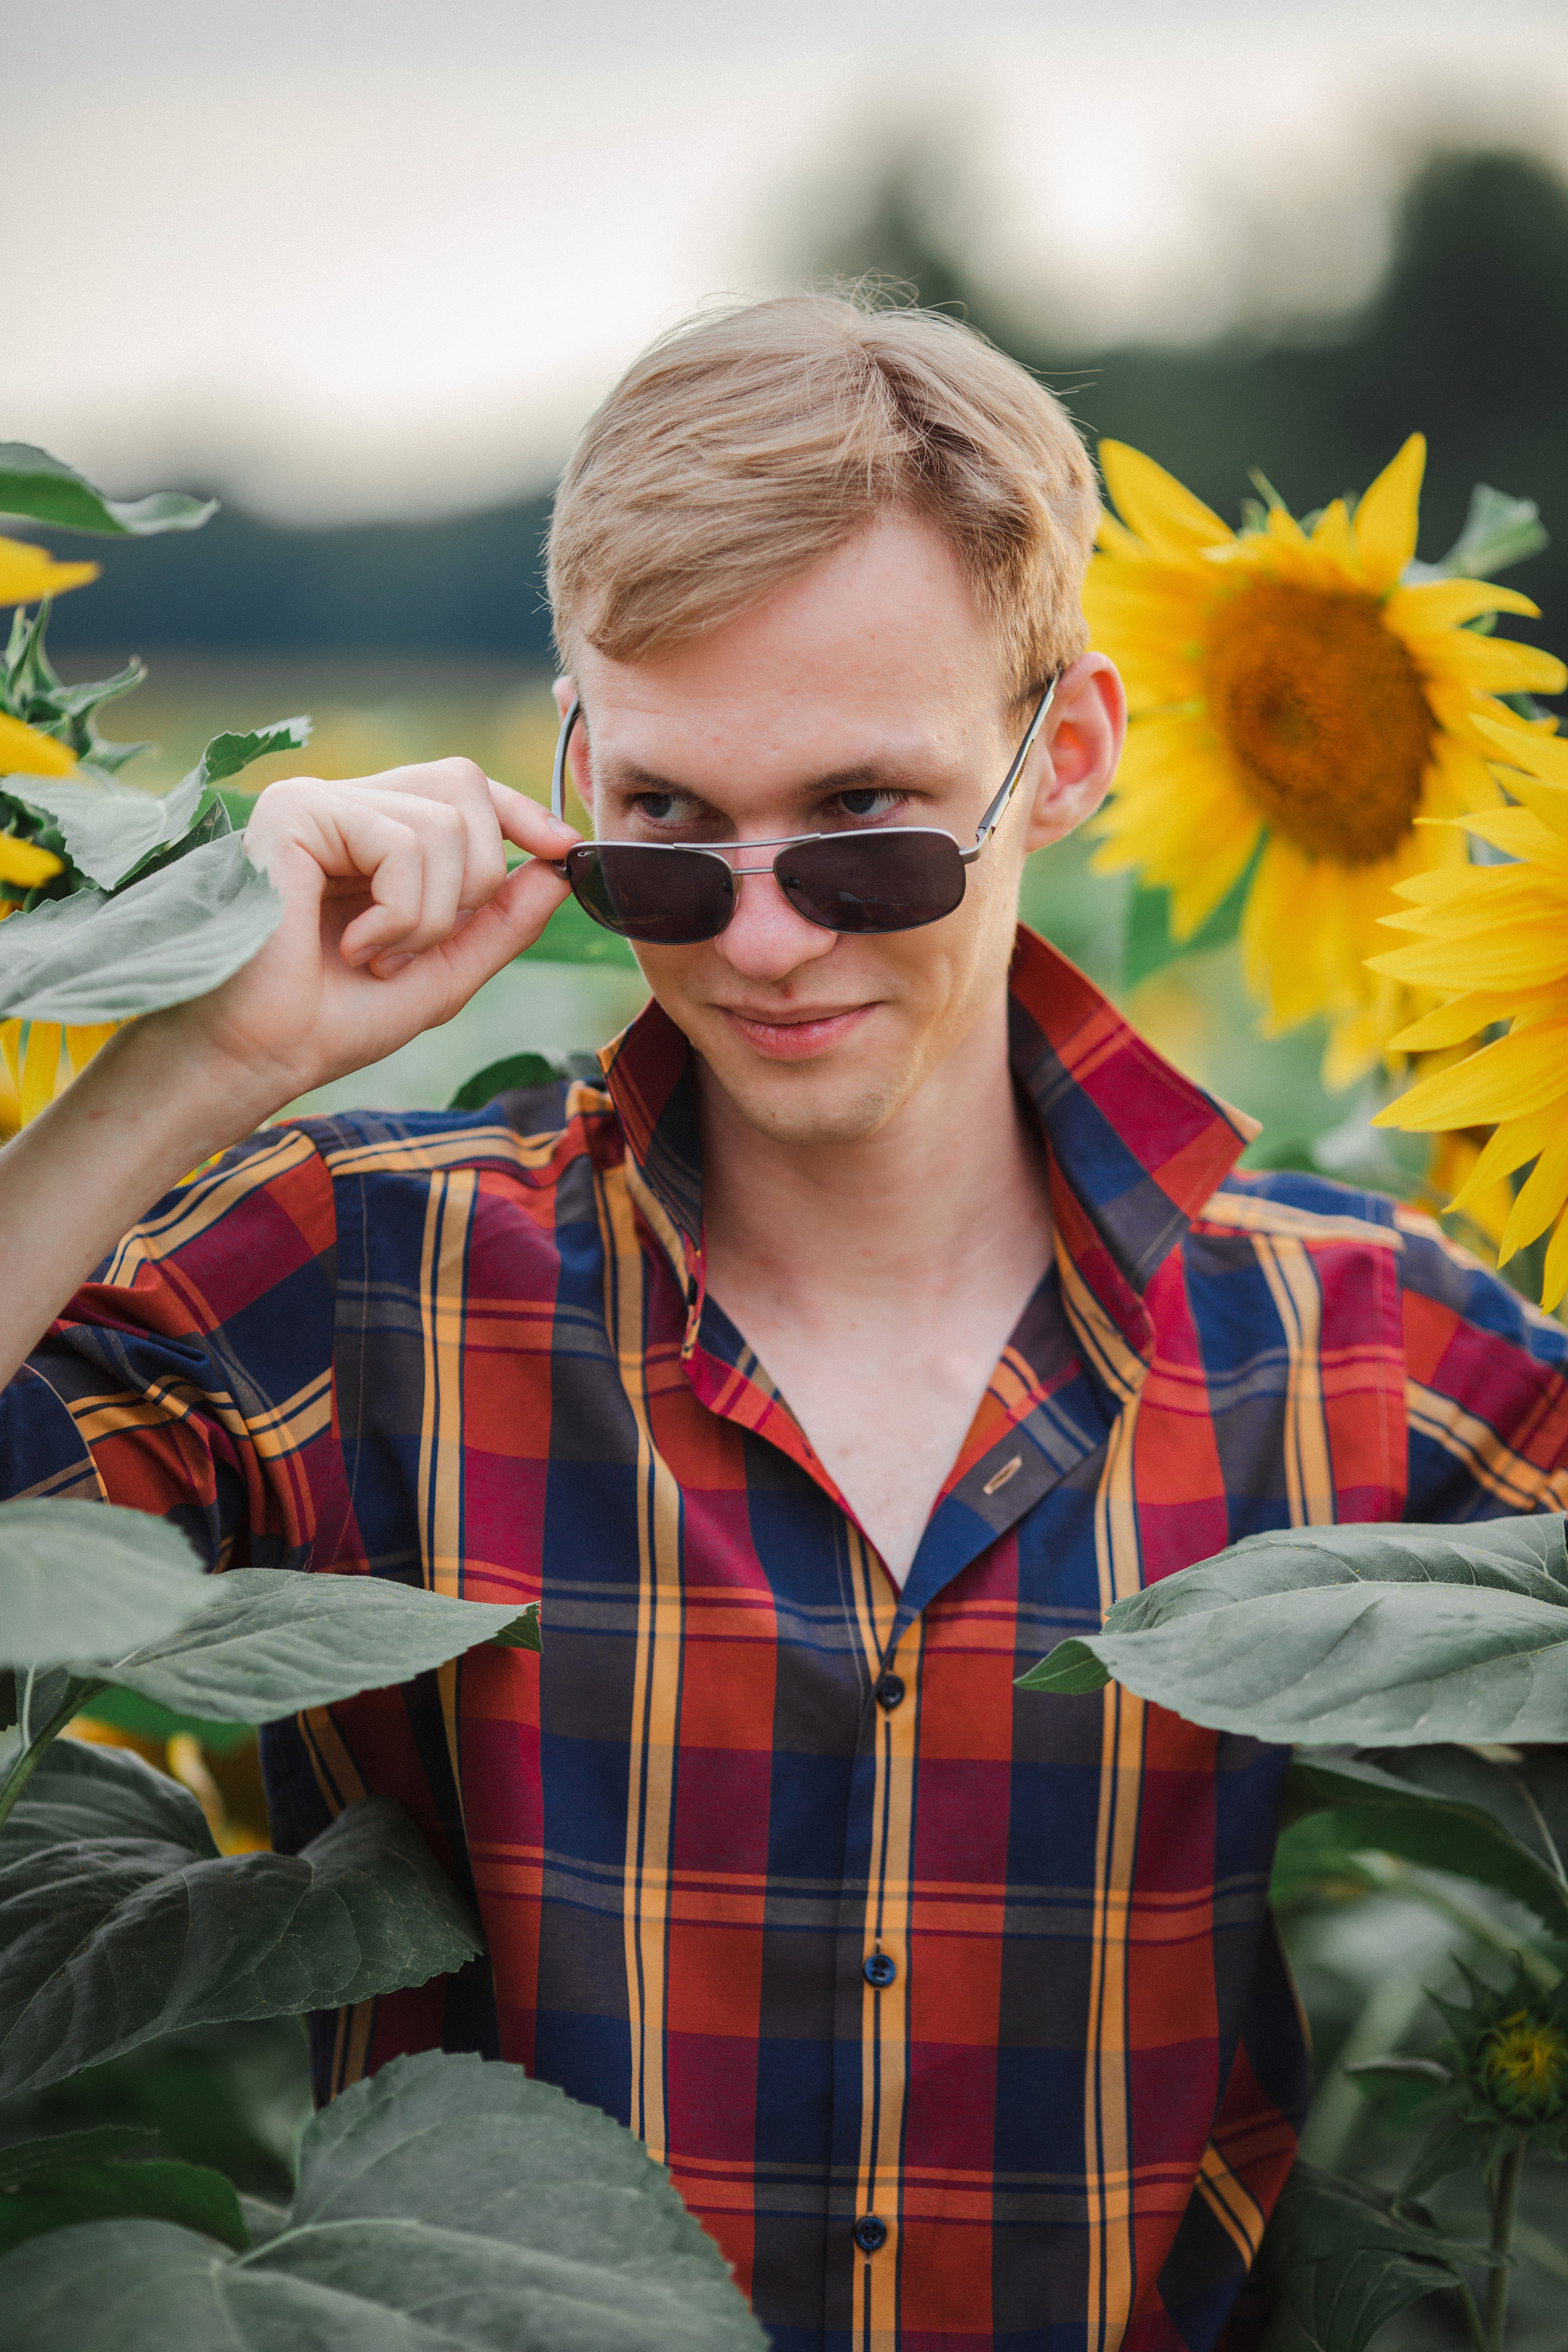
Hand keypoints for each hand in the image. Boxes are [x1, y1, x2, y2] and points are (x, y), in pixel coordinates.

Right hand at [160, 757, 578, 1115]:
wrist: (252, 1059)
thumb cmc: (328, 1021)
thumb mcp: (442, 972)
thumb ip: (501, 921)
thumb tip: (561, 868)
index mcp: (370, 834)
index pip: (460, 786)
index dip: (520, 811)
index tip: (564, 852)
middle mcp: (341, 805)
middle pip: (463, 784)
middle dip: (477, 876)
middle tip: (424, 945)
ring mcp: (315, 802)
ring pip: (443, 824)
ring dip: (431, 916)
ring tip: (375, 958)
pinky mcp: (295, 811)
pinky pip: (403, 843)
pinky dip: (400, 914)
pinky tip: (352, 948)